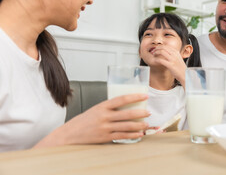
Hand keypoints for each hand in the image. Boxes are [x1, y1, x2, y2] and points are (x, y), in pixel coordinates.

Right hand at [34, 93, 149, 147]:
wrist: (69, 134)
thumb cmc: (84, 121)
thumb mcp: (95, 110)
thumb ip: (109, 108)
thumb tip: (126, 106)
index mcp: (102, 106)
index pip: (121, 99)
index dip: (135, 97)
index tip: (145, 96)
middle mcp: (104, 116)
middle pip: (126, 113)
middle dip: (140, 113)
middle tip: (148, 112)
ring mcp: (105, 128)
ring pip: (126, 126)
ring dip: (138, 125)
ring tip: (146, 124)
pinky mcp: (105, 138)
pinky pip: (121, 136)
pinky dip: (132, 135)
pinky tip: (138, 134)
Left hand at [152, 45, 186, 85]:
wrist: (185, 75)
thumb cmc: (181, 68)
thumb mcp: (178, 58)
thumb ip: (173, 54)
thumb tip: (167, 52)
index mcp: (176, 52)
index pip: (166, 46)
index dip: (160, 46)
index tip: (157, 49)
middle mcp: (174, 54)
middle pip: (163, 47)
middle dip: (157, 48)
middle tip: (153, 51)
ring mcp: (172, 59)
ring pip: (162, 52)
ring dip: (156, 52)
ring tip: (154, 55)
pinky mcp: (170, 65)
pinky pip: (161, 60)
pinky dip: (156, 60)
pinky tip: (155, 61)